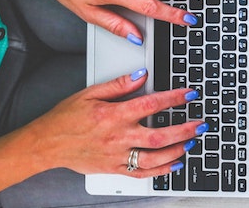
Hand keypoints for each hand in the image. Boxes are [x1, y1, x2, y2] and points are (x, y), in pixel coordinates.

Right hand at [26, 69, 204, 177]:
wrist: (46, 144)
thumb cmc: (65, 118)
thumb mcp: (89, 93)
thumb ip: (118, 85)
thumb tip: (141, 75)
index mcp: (113, 115)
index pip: (151, 104)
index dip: (174, 98)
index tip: (190, 94)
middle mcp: (118, 137)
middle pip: (159, 135)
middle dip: (185, 130)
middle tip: (202, 124)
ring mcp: (117, 156)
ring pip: (154, 157)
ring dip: (177, 150)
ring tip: (192, 142)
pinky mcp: (115, 168)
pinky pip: (142, 173)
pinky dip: (162, 170)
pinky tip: (175, 163)